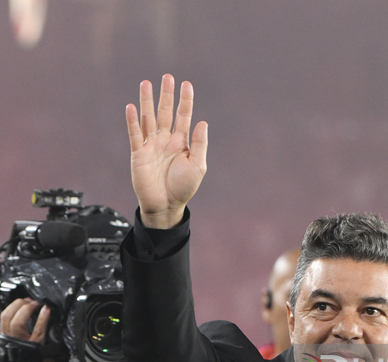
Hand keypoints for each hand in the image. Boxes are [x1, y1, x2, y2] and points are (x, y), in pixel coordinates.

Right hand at [0, 298, 63, 361]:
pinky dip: (42, 318)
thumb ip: (21, 335)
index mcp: (7, 342)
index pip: (1, 320)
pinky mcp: (37, 350)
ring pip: (17, 323)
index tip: (20, 301)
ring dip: (27, 309)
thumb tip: (26, 314)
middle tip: (28, 301)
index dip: (10, 307)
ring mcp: (23, 347)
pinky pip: (38, 331)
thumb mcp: (22, 348)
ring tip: (36, 304)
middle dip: (17, 305)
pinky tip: (46, 311)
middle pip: (6, 319)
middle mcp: (12, 344)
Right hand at [126, 74, 207, 228]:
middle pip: (165, 112)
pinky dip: (133, 121)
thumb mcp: (197, 166)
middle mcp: (165, 140)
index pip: (183, 116)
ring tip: (146, 83)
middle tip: (167, 77)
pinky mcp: (138, 153)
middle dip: (166, 95)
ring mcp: (151, 145)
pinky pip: (135, 134)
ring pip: (148, 118)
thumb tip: (202, 122)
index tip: (186, 84)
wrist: (165, 205)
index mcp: (181, 142)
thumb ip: (199, 144)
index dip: (184, 100)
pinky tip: (131, 107)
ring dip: (147, 101)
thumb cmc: (183, 188)